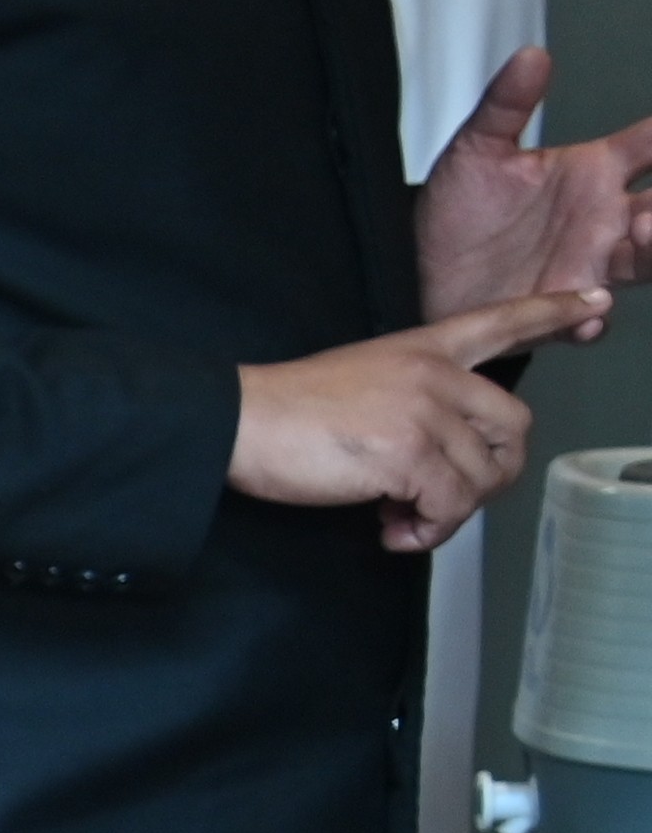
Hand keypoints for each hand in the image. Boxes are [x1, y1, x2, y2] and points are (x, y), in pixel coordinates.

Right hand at [230, 289, 606, 549]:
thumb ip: (416, 409)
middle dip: (489, 476)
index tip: (594, 303)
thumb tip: (440, 474)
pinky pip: (451, 505)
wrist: (237, 421)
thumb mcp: (363, 384)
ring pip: (484, 478)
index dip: (551, 312)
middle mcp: (434, 375)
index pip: (498, 322)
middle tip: (443, 498)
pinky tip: (392, 528)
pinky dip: (427, 529)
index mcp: (420, 350)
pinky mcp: (410, 452)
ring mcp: (425, 411)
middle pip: (514, 428)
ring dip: (449, 514)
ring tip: (403, 519)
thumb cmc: (286, 410)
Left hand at [414, 48, 651, 320]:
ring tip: (645, 229)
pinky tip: (590, 314)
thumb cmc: (461, 207)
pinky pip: (589, 319)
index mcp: (593, 173)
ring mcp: (590, 265)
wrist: (420, 267)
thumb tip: (533, 54)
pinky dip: (593, 318)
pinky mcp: (560, 306)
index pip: (651, 147)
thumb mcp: (476, 150)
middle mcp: (605, 219)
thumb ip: (506, 105)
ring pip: (647, 262)